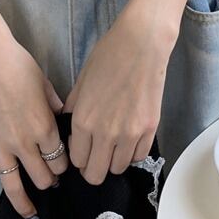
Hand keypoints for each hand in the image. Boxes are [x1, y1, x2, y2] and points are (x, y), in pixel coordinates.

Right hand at [0, 20, 68, 218]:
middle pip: (41, 177)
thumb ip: (56, 106)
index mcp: (44, 127)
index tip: (65, 165)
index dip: (65, 165)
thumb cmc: (19, 65)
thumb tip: (63, 117)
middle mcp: (23, 142)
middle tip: (50, 180)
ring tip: (30, 212)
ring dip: (23, 201)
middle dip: (49, 181)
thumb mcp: (46, 84)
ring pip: (12, 184)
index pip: (60, 160)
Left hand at [62, 0, 177, 184]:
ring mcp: (130, 134)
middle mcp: (105, 134)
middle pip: (96, 174)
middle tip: (96, 153)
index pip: (76, 160)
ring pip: (118, 169)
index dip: (78, 157)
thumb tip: (68, 126)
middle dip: (93, 167)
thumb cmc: (108, 56)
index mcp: (83, 121)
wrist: (141, 44)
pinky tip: (129, 137)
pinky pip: (139, 157)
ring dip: (113, 160)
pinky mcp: (150, 130)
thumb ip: (73, 108)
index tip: (82, 148)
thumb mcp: (82, 81)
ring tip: (114, 143)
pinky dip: (132, 152)